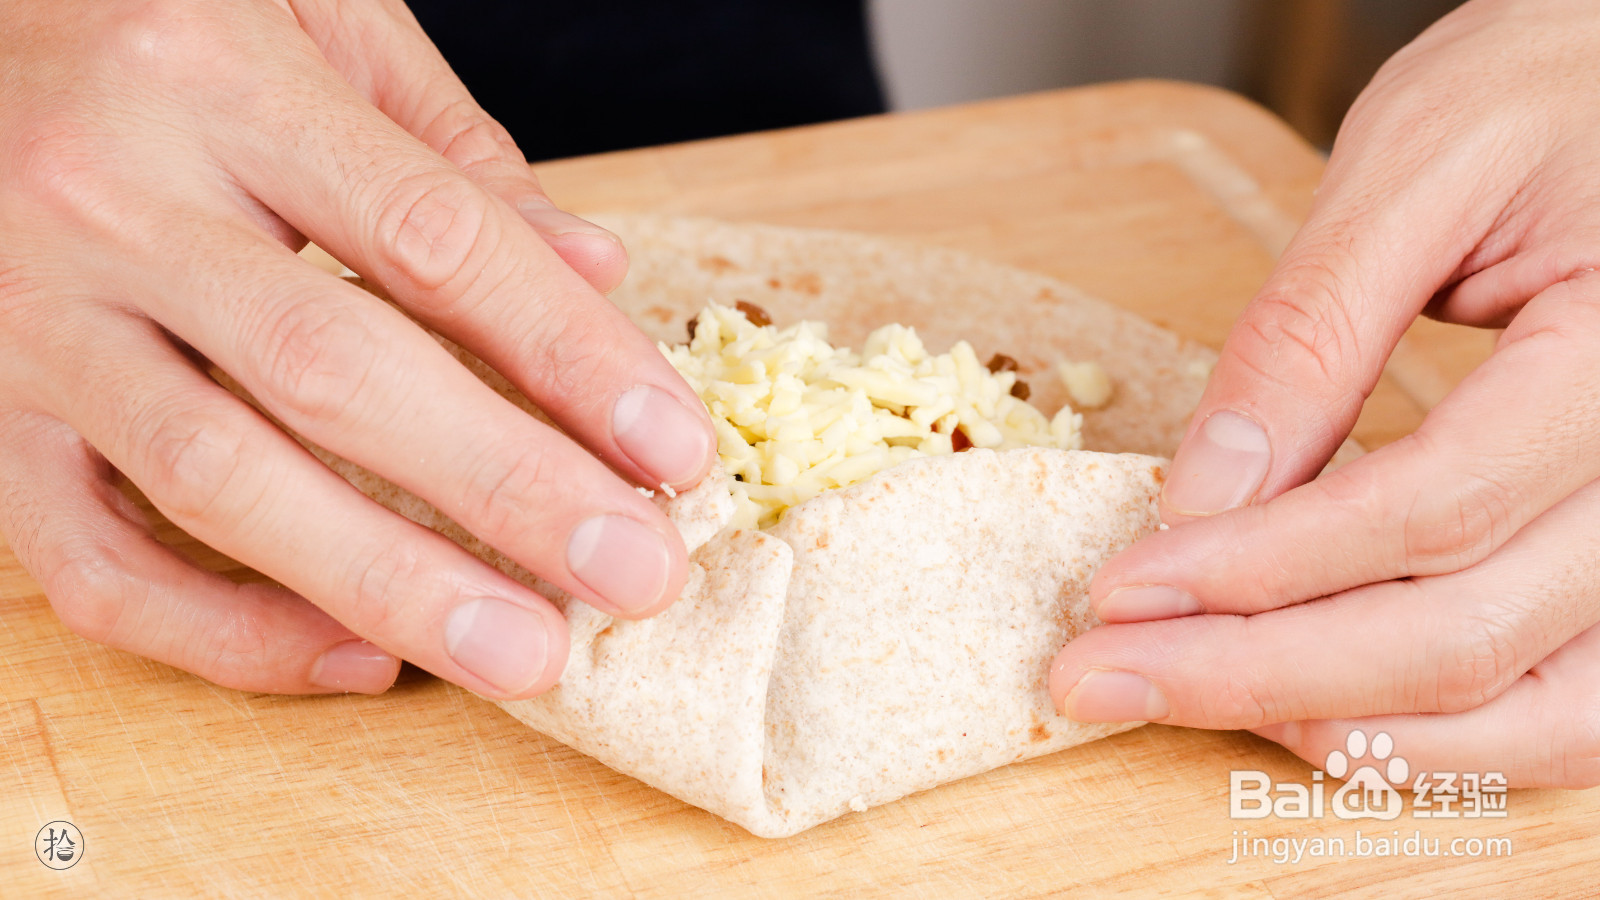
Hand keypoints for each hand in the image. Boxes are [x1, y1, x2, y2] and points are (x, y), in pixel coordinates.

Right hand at [0, 0, 715, 698]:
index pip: (432, 239)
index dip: (567, 353)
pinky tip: (355, 657)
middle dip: (505, 489)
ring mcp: (31, 319)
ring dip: (386, 584)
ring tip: (524, 655)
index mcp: (219, 81)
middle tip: (633, 574)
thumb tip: (594, 275)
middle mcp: (111, 199)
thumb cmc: (151, 25)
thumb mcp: (313, 23)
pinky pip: (90, 562)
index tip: (671, 449)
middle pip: (333, 372)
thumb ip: (451, 155)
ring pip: (216, 480)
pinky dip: (220, 632)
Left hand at [1050, 0, 1599, 787]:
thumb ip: (1312, 334)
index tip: (1125, 590)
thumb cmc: (1550, 86)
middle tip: (1106, 677)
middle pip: (1464, 635)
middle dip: (1261, 672)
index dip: (1258, 567)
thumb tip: (1209, 495)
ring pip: (1531, 705)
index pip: (1428, 509)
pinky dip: (1443, 731)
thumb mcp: (1416, 171)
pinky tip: (1319, 710)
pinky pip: (1568, 698)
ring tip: (1194, 696)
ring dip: (1347, 726)